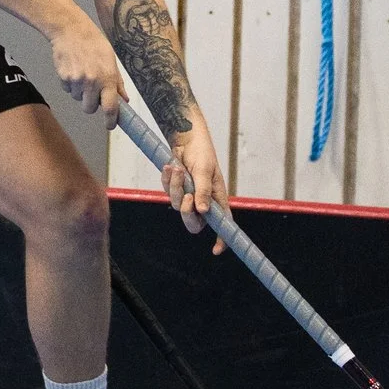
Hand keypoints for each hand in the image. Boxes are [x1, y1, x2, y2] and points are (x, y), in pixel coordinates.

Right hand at [48, 12, 123, 120]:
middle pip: (89, 109)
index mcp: (107, 78)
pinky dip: (70, 84)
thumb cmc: (94, 43)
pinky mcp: (63, 78)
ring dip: (80, 92)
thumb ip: (117, 83)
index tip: (110, 125)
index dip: (111, 121)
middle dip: (91, 104)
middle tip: (93, 92)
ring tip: (82, 72)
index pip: (111, 108)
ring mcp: (76, 81)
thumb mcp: (111, 61)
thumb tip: (124, 100)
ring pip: (77, 98)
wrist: (71, 30)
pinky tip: (73, 69)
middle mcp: (92, 82)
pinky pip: (67, 89)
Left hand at [158, 127, 228, 248]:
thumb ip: (202, 191)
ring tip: (178, 168)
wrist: (186, 138)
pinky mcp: (175, 189)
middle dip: (186, 211)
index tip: (216, 250)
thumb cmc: (201, 152)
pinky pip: (167, 192)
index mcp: (217, 199)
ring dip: (175, 186)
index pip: (222, 224)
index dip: (221, 239)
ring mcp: (188, 196)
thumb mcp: (204, 170)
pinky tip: (170, 166)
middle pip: (193, 222)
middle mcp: (203, 201)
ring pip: (176, 204)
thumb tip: (203, 211)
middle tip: (187, 196)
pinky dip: (167, 180)